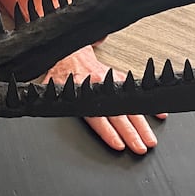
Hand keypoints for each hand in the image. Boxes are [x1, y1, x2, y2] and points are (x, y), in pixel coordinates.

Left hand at [45, 46, 166, 153]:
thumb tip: (35, 108)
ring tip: (150, 140)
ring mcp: (111, 83)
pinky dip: (148, 105)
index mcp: (82, 92)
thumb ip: (50, 102)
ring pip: (129, 107)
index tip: (119, 145)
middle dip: (132, 133)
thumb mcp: (48, 89)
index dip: (109, 132)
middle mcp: (99, 87)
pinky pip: (135, 93)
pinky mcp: (117, 80)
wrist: (67, 48)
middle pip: (118, 115)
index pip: (97, 117)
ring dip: (142, 125)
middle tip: (141, 147)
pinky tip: (159, 116)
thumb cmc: (59, 72)